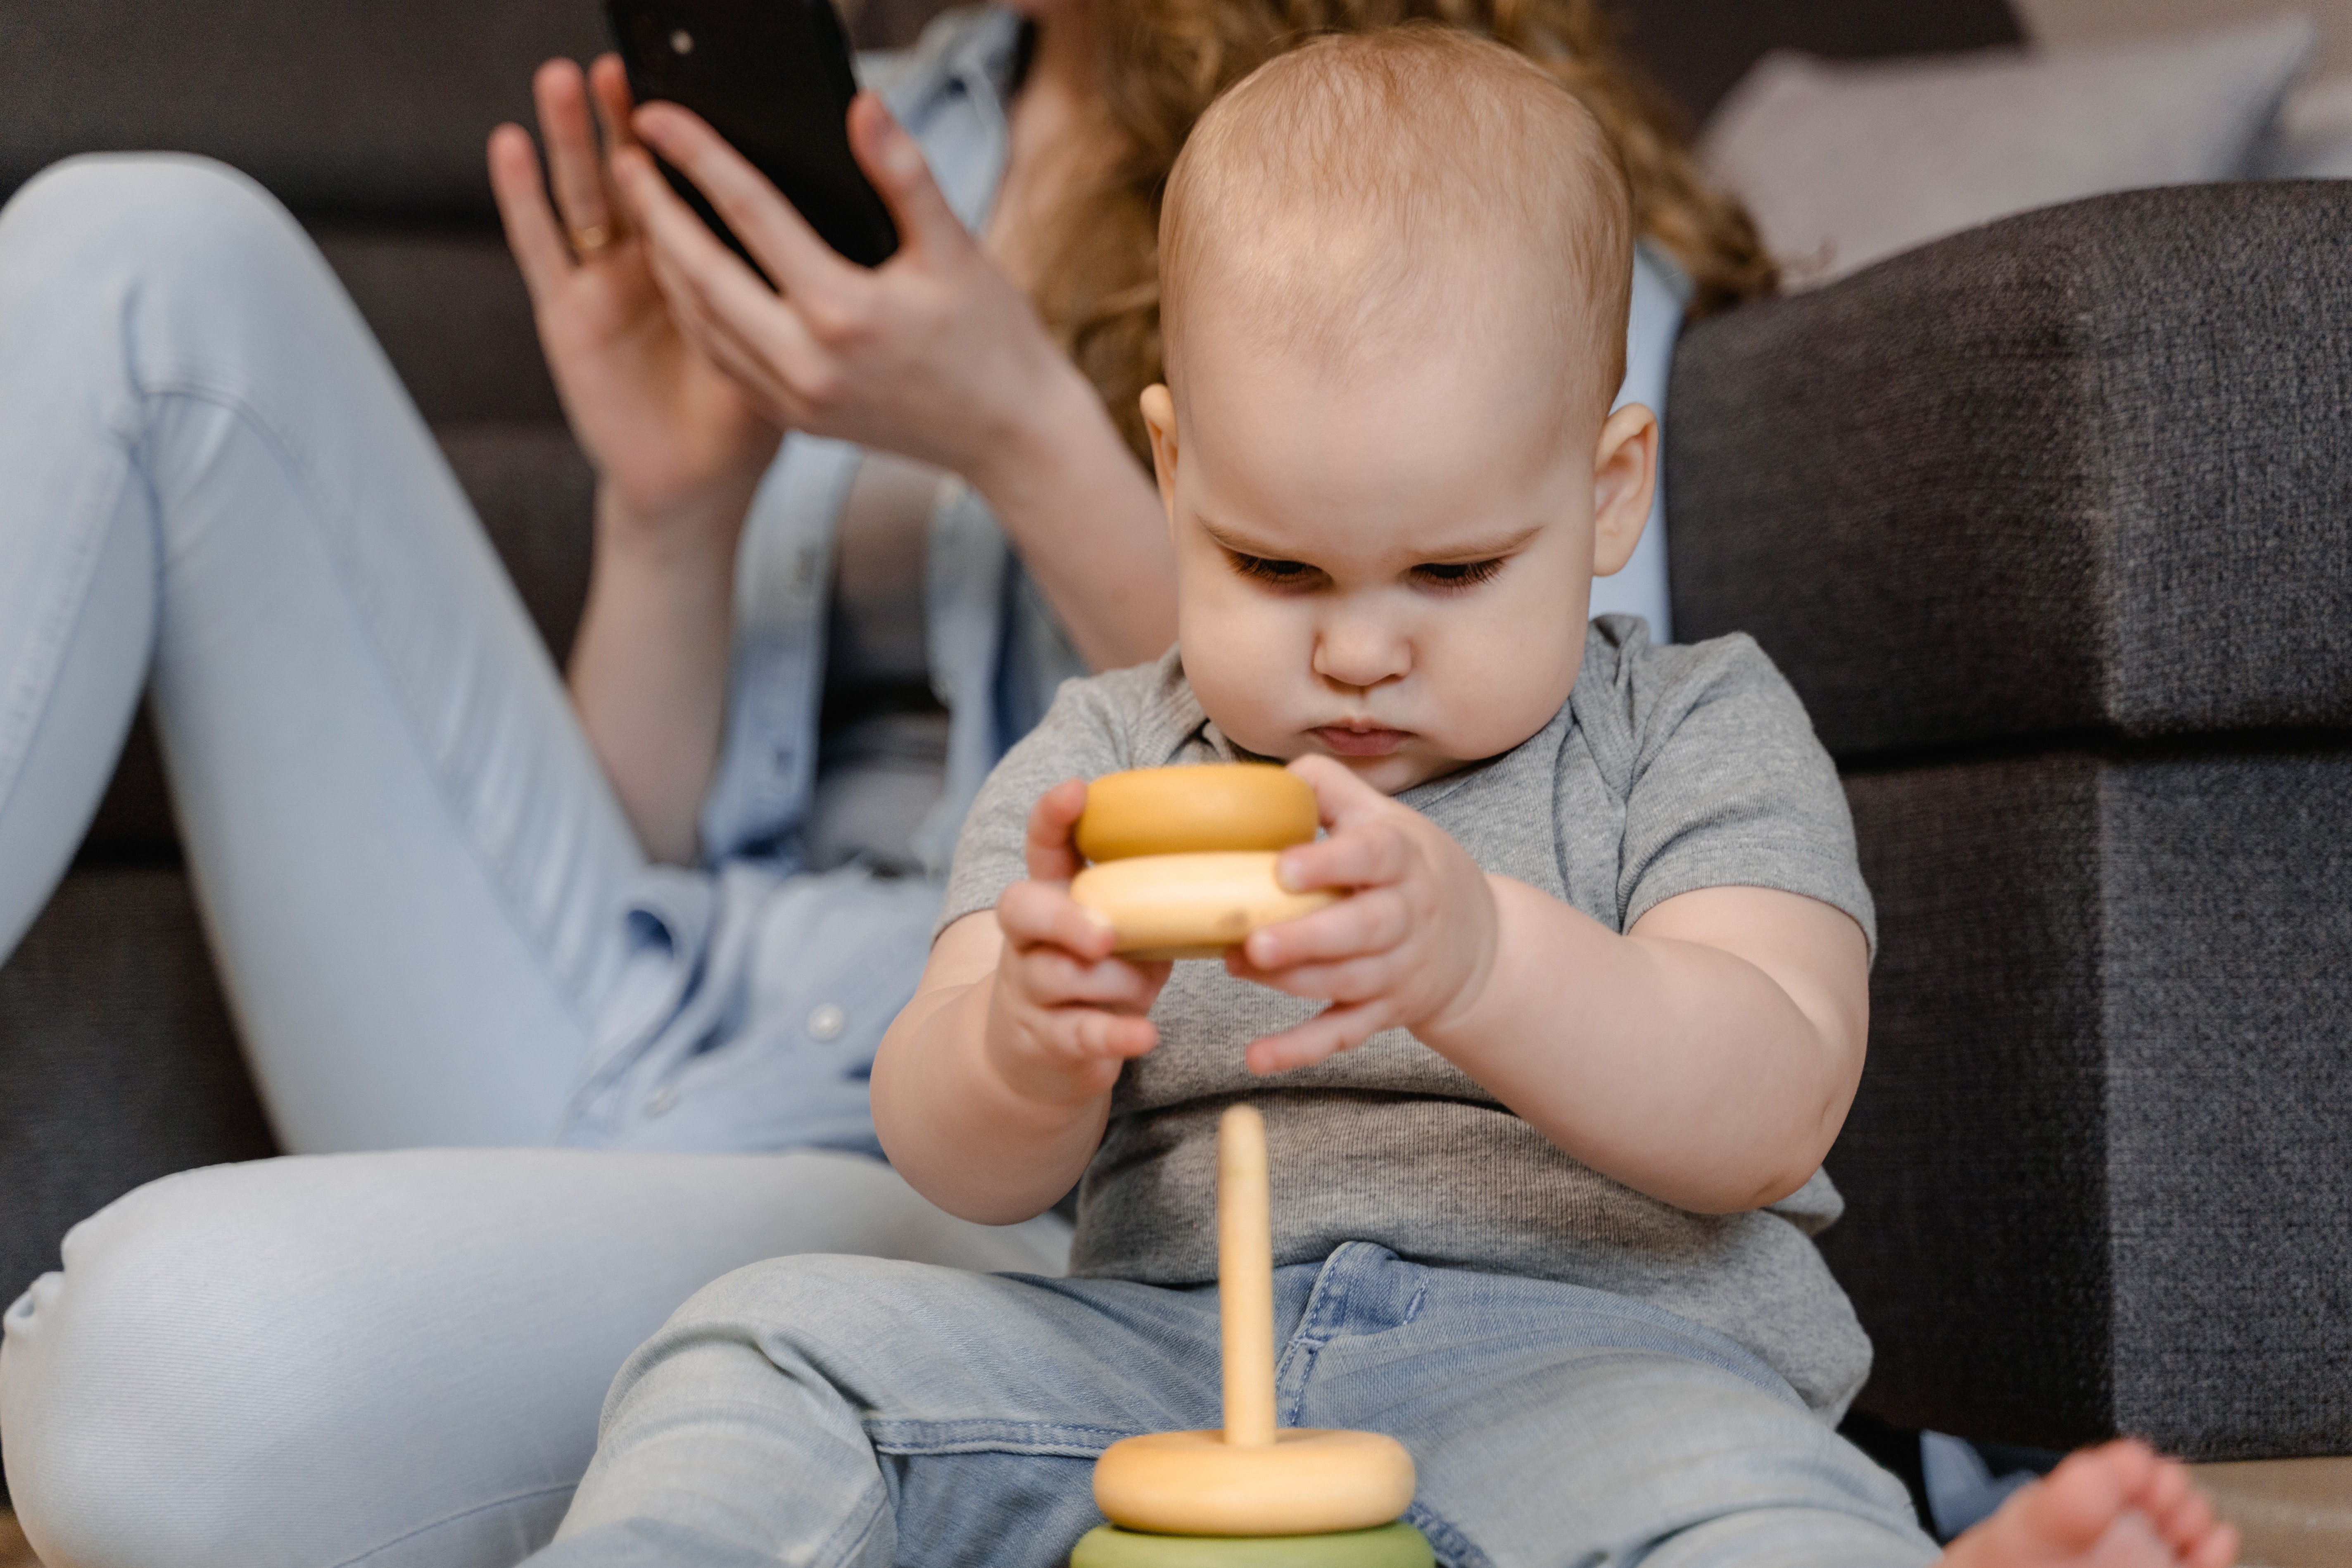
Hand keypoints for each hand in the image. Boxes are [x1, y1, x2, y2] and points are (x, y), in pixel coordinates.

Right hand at [488, 56, 781, 534]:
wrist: (698, 488)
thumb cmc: (745, 421)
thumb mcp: (788, 342)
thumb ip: (791, 281)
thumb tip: (834, 211)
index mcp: (711, 265)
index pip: (697, 185)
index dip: (690, 136)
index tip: (688, 82)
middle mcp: (653, 264)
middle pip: (635, 176)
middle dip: (625, 119)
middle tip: (626, 62)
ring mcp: (605, 284)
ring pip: (585, 195)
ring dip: (573, 137)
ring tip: (567, 79)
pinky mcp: (566, 313)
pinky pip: (542, 247)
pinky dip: (523, 197)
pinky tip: (511, 146)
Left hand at [608, 92, 1079, 486]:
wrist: (1014, 438)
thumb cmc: (995, 344)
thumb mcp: (957, 251)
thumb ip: (903, 175)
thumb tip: (862, 107)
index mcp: (845, 312)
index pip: (750, 215)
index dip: (699, 157)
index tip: (660, 118)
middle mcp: (809, 362)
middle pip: (701, 273)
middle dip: (653, 211)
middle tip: (623, 158)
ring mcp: (797, 399)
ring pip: (701, 322)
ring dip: (663, 265)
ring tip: (642, 212)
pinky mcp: (797, 420)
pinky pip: (722, 361)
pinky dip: (694, 315)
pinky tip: (684, 282)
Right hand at [984, 780, 1173, 1107]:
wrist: (1038, 1056)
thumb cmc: (1099, 975)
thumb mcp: (1121, 930)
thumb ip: (1154, 901)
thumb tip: (1239, 867)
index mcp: (1050, 895)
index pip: (1041, 846)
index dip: (1053, 816)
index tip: (1076, 789)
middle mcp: (1028, 938)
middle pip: (1023, 910)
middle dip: (1066, 919)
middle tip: (1105, 935)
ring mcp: (1028, 989)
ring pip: (1061, 975)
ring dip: (1113, 982)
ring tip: (1143, 988)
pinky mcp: (1045, 1039)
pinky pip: (1079, 1033)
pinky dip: (1115, 1033)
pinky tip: (1144, 1034)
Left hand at [1226, 756, 1498, 1073]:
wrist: (1477, 939)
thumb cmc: (1411, 867)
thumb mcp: (1386, 816)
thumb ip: (1330, 788)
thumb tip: (1276, 775)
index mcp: (1403, 859)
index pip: (1374, 856)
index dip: (1332, 862)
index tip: (1285, 868)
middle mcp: (1408, 915)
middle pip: (1364, 929)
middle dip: (1309, 937)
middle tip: (1256, 941)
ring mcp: (1399, 969)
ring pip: (1349, 981)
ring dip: (1293, 981)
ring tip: (1238, 966)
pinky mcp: (1386, 1011)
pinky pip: (1344, 1032)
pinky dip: (1302, 1048)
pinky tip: (1259, 1057)